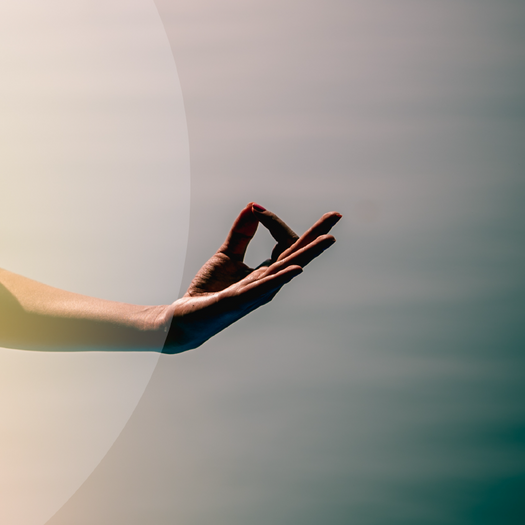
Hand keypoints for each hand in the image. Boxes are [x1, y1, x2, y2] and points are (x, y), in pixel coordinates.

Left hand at [162, 203, 338, 353]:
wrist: (187, 318)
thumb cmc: (210, 290)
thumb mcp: (226, 255)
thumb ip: (241, 233)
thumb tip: (253, 206)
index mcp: (266, 272)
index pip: (283, 242)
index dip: (273, 222)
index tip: (257, 209)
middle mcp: (268, 282)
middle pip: (297, 254)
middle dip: (316, 234)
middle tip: (336, 214)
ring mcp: (257, 291)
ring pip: (288, 268)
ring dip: (308, 252)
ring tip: (328, 239)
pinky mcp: (240, 299)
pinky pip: (265, 286)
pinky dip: (281, 276)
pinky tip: (296, 267)